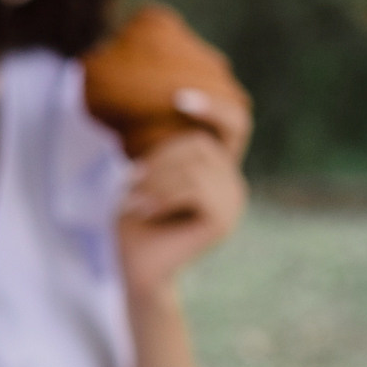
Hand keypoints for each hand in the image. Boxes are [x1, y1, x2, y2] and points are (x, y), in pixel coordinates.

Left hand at [119, 90, 247, 299]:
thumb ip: (167, 151)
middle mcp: (232, 183)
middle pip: (197, 144)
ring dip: (155, 180)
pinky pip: (193, 189)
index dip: (214, 108)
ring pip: (193, 166)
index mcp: (217, 169)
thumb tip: (173, 115)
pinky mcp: (223, 219)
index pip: (234, 126)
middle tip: (131, 186)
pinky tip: (145, 210)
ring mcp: (232, 202)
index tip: (178, 98)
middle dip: (157, 161)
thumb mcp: (147, 176)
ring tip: (135, 201)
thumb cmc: (135, 219)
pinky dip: (162, 196)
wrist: (136, 267)